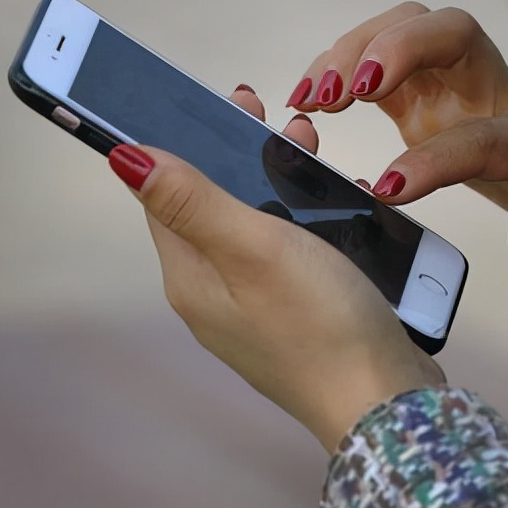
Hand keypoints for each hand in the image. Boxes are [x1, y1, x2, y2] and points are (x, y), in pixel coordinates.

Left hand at [107, 141, 443, 452]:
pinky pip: (291, 253)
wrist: (384, 404)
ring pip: (256, 227)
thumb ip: (192, 201)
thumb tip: (123, 157)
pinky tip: (336, 205)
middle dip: (238, 155)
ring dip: (277, 181)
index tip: (220, 103)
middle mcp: (215, 296)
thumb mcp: (254, 248)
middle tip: (274, 116)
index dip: (184, 142)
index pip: (165, 196)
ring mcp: (258, 311)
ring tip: (310, 148)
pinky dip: (306, 218)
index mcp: (191, 277)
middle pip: (213, 207)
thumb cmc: (321, 325)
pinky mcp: (300, 319)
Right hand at [278, 2, 507, 278]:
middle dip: (394, 47)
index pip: (486, 133)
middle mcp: (501, 95)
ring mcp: (465, 91)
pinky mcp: (436, 100)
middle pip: (450, 31)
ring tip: (310, 101)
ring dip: (355, 51)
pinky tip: (311, 104)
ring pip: (411, 30)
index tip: (387, 191)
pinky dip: (345, 69)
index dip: (435, 158)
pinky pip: (387, 63)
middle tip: (340, 96)